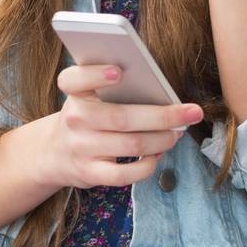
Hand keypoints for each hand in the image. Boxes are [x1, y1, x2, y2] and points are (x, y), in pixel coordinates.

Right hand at [36, 63, 205, 189]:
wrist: (54, 153)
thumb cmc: (86, 117)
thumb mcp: (89, 97)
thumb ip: (114, 89)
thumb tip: (162, 92)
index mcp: (74, 94)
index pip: (74, 80)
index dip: (94, 75)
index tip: (118, 71)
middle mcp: (74, 119)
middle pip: (122, 117)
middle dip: (164, 115)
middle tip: (192, 112)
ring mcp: (81, 148)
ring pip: (131, 144)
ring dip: (162, 139)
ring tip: (177, 133)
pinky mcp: (89, 173)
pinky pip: (124, 174)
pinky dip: (147, 165)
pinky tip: (157, 155)